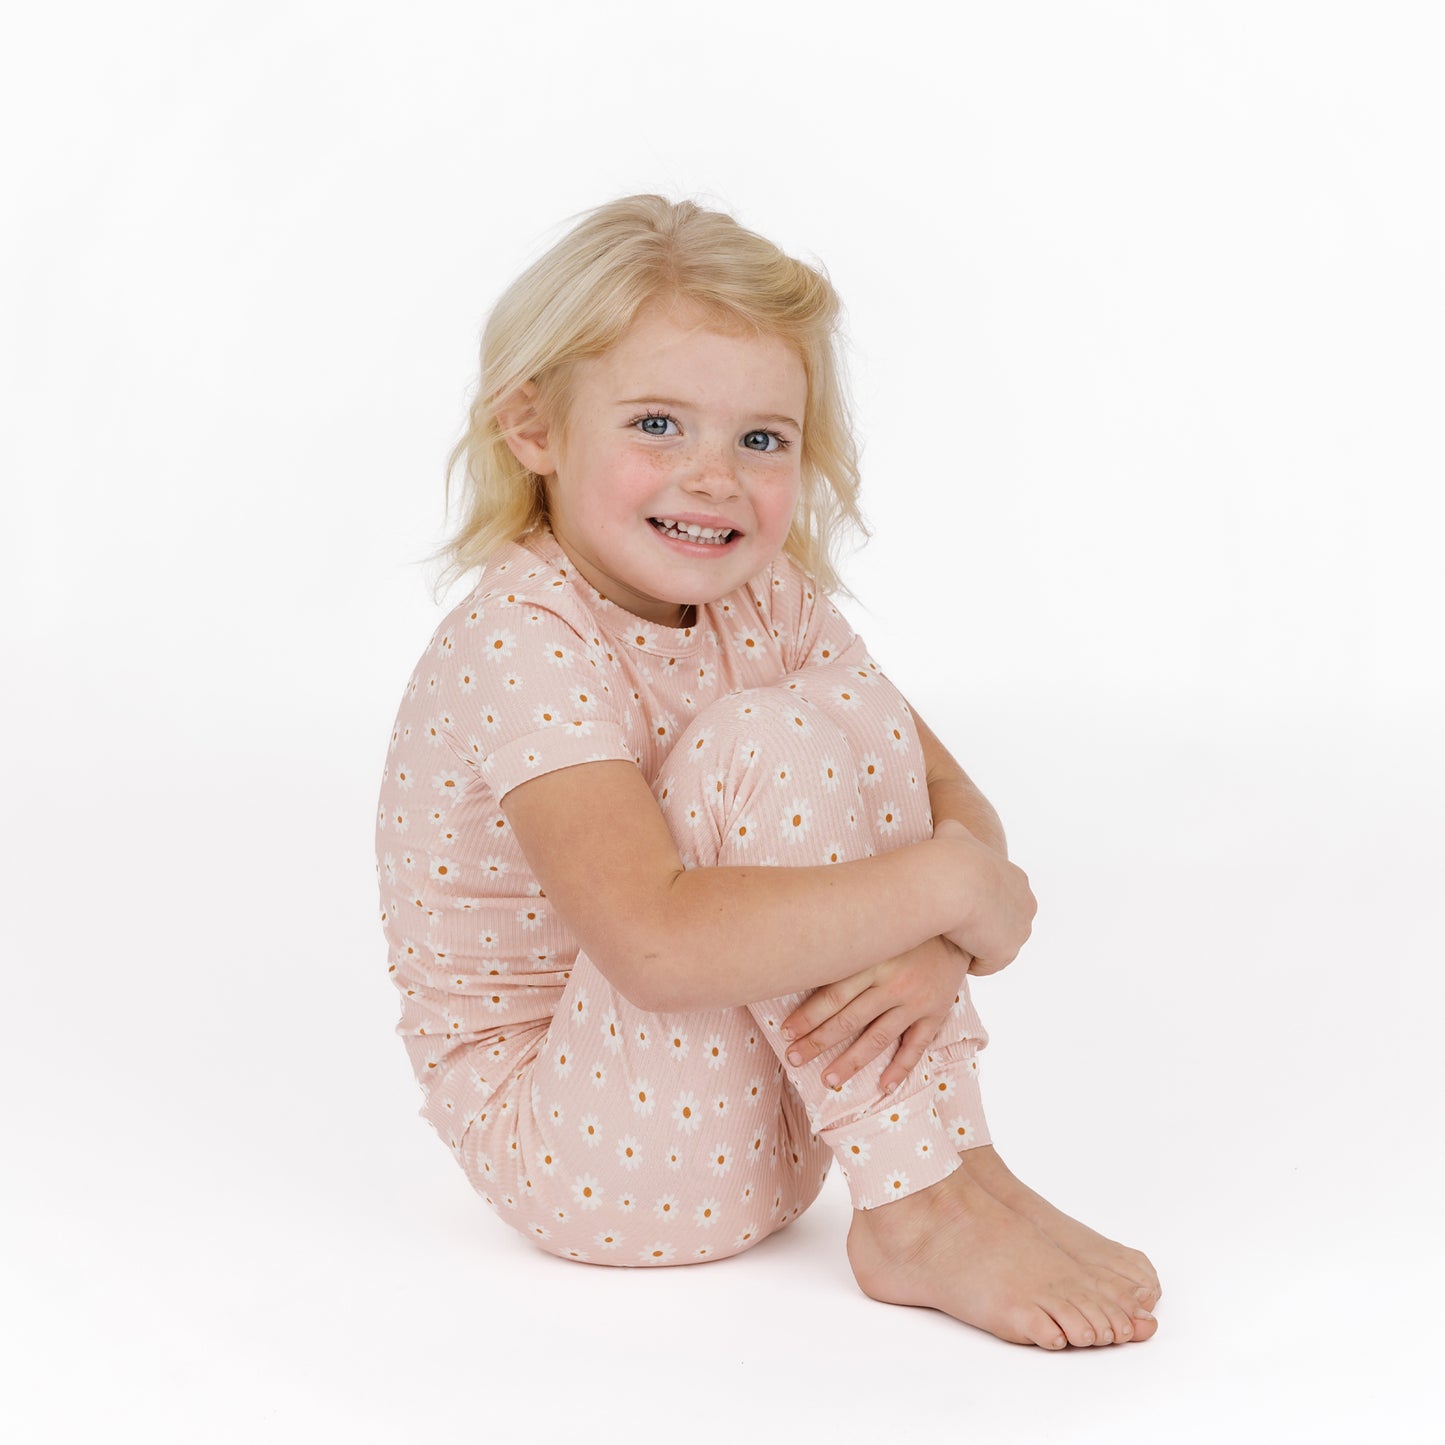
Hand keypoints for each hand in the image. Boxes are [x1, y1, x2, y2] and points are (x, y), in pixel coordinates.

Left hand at [779, 935, 971, 1094]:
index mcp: (873, 959)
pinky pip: (916, 1045)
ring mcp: (916, 1000)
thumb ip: (846, 947)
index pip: (832, 995)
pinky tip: (883, 1087)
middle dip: (818, 1042)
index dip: (807, 1016)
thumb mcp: (874, 930)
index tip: (785, 1032)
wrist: (957, 923)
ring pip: (877, 1038)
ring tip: (829, 1080)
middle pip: (848, 1020)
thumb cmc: (904, 927)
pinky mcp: (936, 1011)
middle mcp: (893, 982)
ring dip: (851, 1061)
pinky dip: (900, 1068)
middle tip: (794, 1059)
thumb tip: (803, 960)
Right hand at [932, 817, 1035, 971]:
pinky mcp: (1007, 951)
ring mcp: (1020, 930)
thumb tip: (944, 830)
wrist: (951, 882)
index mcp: (1018, 879)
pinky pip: (986, 964)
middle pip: (1002, 924)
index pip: (999, 898)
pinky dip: (971, 960)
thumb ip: (954, 832)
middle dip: (981, 926)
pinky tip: (954, 948)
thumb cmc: (949, 856)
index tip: (956, 903)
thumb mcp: (952, 832)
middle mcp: (1027, 905)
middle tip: (953, 923)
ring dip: (976, 944)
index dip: (976, 903)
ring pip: (996, 945)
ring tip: (952, 937)